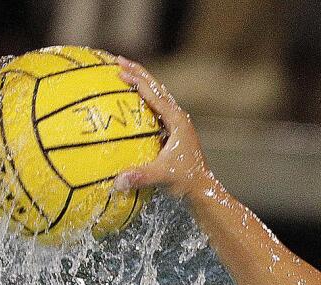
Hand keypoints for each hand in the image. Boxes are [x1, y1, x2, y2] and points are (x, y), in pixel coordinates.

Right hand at [112, 56, 211, 200]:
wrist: (203, 189)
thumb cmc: (186, 181)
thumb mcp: (163, 177)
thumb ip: (141, 176)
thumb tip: (117, 182)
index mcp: (177, 121)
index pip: (154, 95)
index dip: (137, 82)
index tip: (119, 71)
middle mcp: (178, 117)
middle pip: (156, 87)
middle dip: (138, 72)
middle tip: (117, 59)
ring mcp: (177, 122)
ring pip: (157, 94)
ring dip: (141, 81)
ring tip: (123, 70)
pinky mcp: (173, 129)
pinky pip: (156, 106)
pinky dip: (143, 97)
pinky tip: (130, 96)